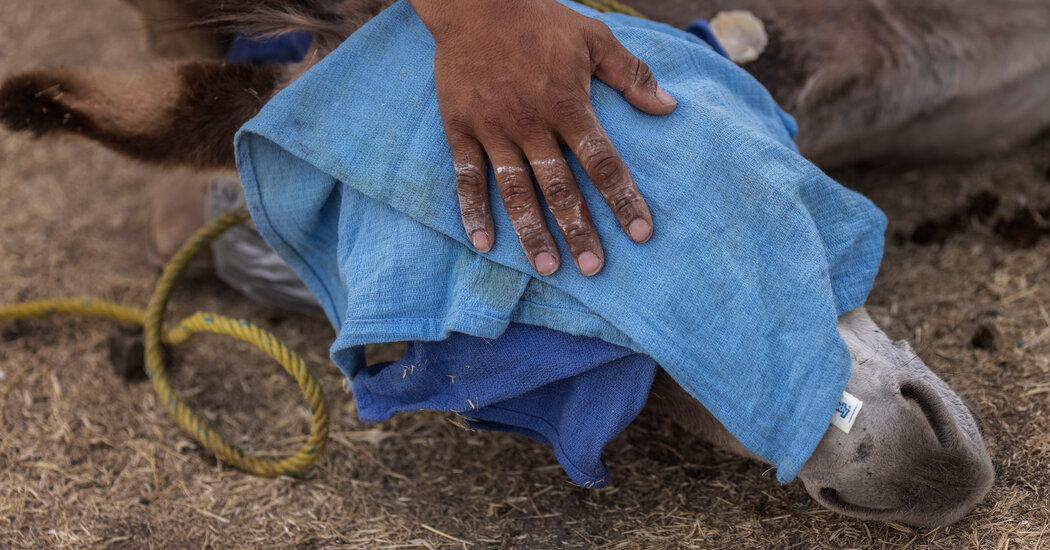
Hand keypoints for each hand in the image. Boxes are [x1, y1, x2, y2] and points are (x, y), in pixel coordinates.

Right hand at [409, 0, 676, 275]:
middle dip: (579, 230)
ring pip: (515, 191)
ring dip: (531, 232)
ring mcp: (494, 129)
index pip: (603, 162)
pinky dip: (472, 211)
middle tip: (594, 268)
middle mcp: (532, 124)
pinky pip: (467, 177)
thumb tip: (668, 107)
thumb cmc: (540, 21)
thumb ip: (632, 75)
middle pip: (559, 187)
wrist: (476, 2)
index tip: (640, 233)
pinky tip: (484, 243)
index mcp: (568, 105)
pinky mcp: (461, 129)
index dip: (623, 199)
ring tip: (548, 267)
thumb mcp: (594, 38)